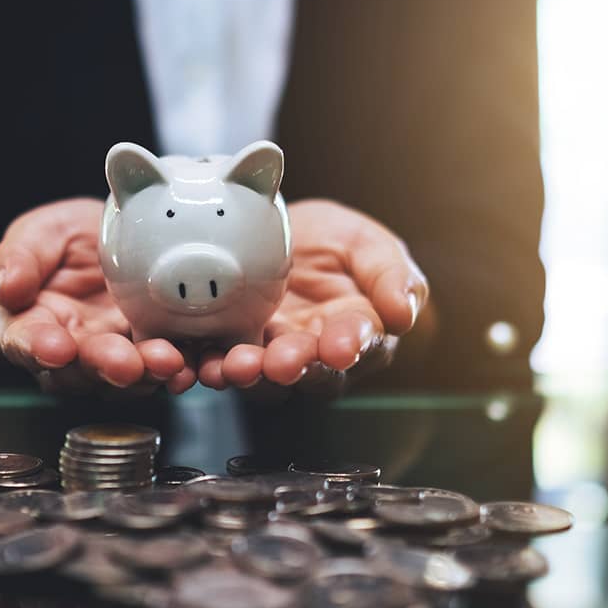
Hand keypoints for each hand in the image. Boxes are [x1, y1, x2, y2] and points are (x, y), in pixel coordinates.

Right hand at [0, 199, 196, 395]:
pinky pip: (164, 369)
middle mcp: (71, 351)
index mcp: (30, 324)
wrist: (108, 240)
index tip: (56, 347)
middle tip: (125, 364)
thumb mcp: (36, 235)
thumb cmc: (61, 242)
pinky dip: (180, 370)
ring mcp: (113, 355)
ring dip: (147, 374)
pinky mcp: (150, 352)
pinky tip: (194, 365)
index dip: (38, 348)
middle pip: (81, 370)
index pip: (26, 341)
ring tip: (168, 361)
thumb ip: (18, 259)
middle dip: (105, 367)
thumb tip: (8, 286)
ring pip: (126, 377)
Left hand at [197, 199, 428, 398]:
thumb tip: (403, 312)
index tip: (341, 346)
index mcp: (358, 329)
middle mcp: (317, 352)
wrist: (276, 230)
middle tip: (282, 361)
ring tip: (238, 365)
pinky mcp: (233, 349)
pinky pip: (222, 365)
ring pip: (265, 378)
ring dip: (251, 374)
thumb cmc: (332, 242)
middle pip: (310, 371)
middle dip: (295, 367)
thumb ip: (391, 275)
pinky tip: (203, 363)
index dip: (350, 346)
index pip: (360, 343)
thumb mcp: (367, 244)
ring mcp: (273, 354)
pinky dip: (211, 367)